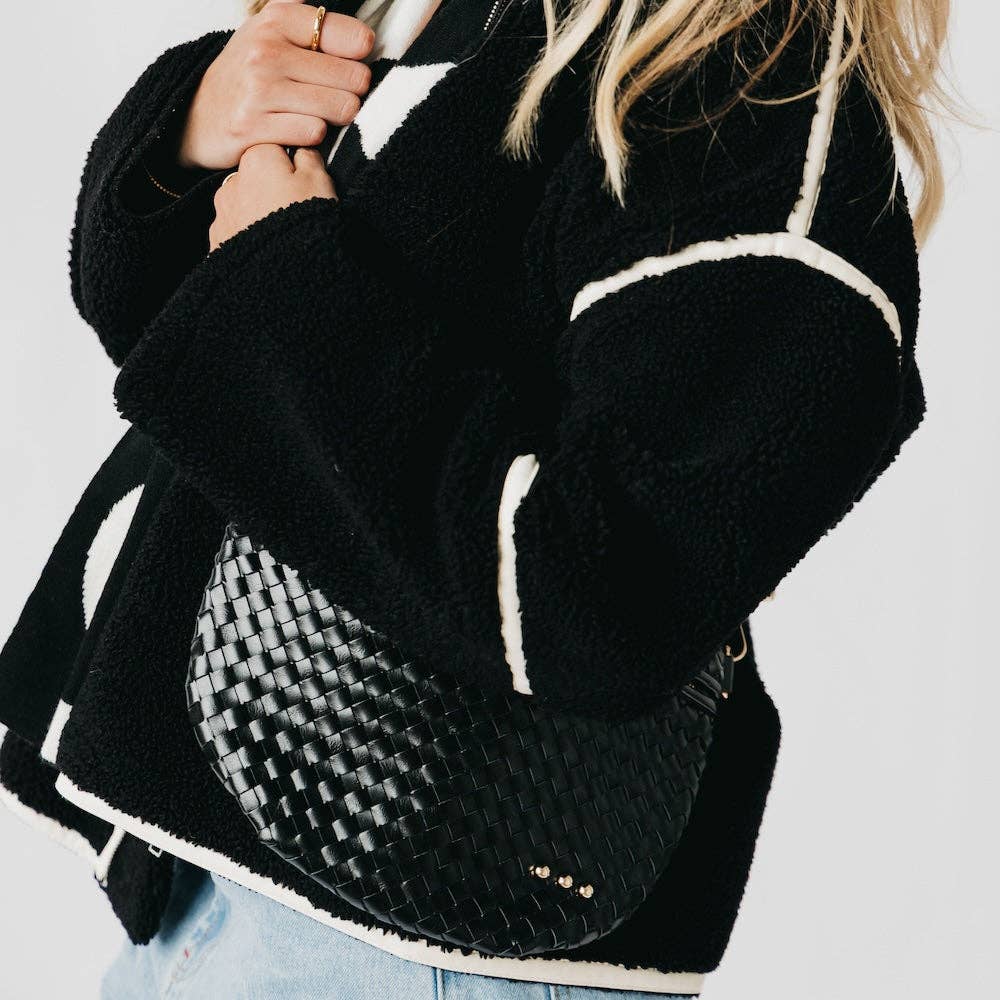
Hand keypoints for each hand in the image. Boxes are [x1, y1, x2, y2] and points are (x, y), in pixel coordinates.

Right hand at [179, 0, 374, 170]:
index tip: (351, 63)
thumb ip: (312, 25)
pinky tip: (296, 131)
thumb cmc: (246, 77)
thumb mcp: (271, 33)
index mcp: (277, 20)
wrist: (195, 117)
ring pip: (340, 108)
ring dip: (334, 118)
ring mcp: (259, 90)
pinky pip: (315, 134)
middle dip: (351, 93)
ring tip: (315, 114)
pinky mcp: (254, 127)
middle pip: (354, 79)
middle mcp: (267, 50)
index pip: (353, 38)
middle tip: (333, 96)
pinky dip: (312, 138)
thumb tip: (365, 36)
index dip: (361, 57)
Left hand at [209, 144, 335, 250]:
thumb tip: (301, 150)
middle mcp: (232, 182)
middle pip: (257, 178)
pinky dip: (249, 236)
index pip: (275, 149)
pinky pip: (237, 231)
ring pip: (245, 205)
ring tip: (282, 234)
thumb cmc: (304, 223)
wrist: (281, 275)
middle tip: (297, 211)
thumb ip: (309, 157)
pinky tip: (267, 248)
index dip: (293, 167)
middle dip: (274, 190)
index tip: (306, 185)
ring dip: (259, 214)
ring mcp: (223, 213)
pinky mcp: (218, 241)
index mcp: (257, 159)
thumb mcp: (320, 182)